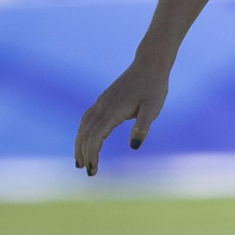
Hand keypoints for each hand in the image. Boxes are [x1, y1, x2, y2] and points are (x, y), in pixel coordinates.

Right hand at [74, 59, 170, 176]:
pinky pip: (87, 119)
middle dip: (84, 153)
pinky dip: (82, 132)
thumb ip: (142, 127)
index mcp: (113, 110)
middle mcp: (102, 106)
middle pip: (85, 134)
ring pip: (83, 126)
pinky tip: (85, 140)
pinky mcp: (104, 100)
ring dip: (79, 144)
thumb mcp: (153, 108)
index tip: (93, 170)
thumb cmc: (154, 86)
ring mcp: (101, 102)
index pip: (95, 137)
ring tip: (79, 161)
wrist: (150, 64)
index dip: (92, 154)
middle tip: (87, 171)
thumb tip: (133, 147)